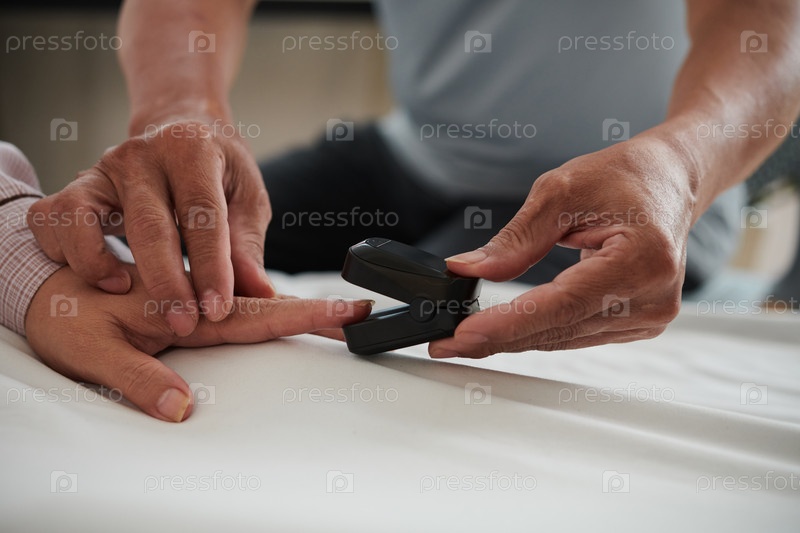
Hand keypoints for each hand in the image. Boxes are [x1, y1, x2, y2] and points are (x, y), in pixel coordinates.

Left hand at [25, 264, 371, 421]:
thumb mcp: (91, 352)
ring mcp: (192, 293)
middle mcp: (195, 294)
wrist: (44, 285)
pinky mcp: (185, 297)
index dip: (303, 314)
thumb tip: (182, 407)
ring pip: (253, 299)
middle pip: (266, 303)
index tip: (346, 313)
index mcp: (182, 301)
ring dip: (294, 307)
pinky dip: (266, 306)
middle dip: (312, 309)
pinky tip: (280, 312)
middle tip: (355, 312)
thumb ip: (137, 378)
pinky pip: (235, 302)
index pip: (254, 313)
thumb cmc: (63, 317)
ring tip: (332, 314)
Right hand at [27, 119, 272, 336]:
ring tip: (123, 293)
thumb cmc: (220, 174)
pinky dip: (64, 250)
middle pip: (148, 224)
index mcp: (192, 150)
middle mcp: (142, 155)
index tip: (218, 310)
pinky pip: (51, 217)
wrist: (182, 132)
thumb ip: (246, 247)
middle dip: (165, 281)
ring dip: (99, 262)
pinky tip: (95, 276)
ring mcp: (102, 168)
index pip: (202, 214)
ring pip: (84, 217)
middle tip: (182, 324)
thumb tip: (259, 294)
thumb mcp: (246, 200)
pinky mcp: (76, 185)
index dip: (210, 266)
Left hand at [430, 137, 694, 356]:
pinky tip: (505, 329)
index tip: (462, 335)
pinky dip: (538, 331)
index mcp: (642, 259)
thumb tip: (468, 270)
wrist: (670, 180)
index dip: (508, 324)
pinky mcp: (638, 323)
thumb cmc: (625, 176)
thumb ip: (515, 239)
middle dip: (496, 337)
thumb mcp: (561, 191)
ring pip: (562, 338)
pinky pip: (575, 334)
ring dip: (512, 339)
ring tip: (464, 337)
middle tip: (445, 342)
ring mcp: (648, 316)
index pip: (562, 304)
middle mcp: (652, 297)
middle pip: (558, 329)